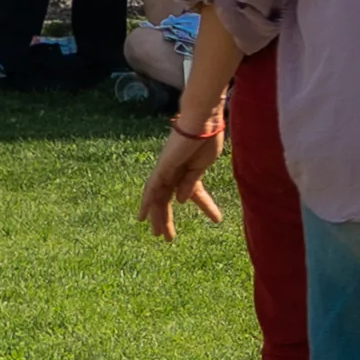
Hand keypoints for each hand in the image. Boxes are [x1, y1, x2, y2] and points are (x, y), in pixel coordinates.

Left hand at [138, 121, 229, 238]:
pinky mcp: (162, 168)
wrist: (203, 121)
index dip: (206, 206)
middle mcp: (174, 172)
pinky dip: (146, 203)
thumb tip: (182, 201)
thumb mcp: (202, 165)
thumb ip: (191, 183)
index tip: (216, 220)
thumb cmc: (208, 137)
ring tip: (157, 235)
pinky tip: (143, 217)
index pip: (194, 193)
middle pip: (167, 200)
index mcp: (189, 171)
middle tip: (167, 238)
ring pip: (158, 198)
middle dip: (167, 219)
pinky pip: (151, 188)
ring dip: (157, 217)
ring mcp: (166, 170)